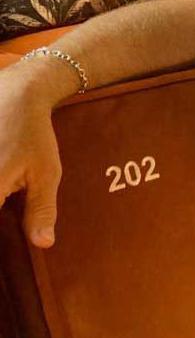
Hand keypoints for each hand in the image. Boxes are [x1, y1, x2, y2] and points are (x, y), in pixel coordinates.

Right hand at [0, 75, 61, 247]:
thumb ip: (41, 210)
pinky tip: (4, 176)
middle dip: (0, 200)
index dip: (3, 238)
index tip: (10, 231)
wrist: (15, 93)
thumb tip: (44, 244)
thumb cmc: (34, 134)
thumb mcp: (46, 173)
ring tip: (9, 183)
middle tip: (11, 193)